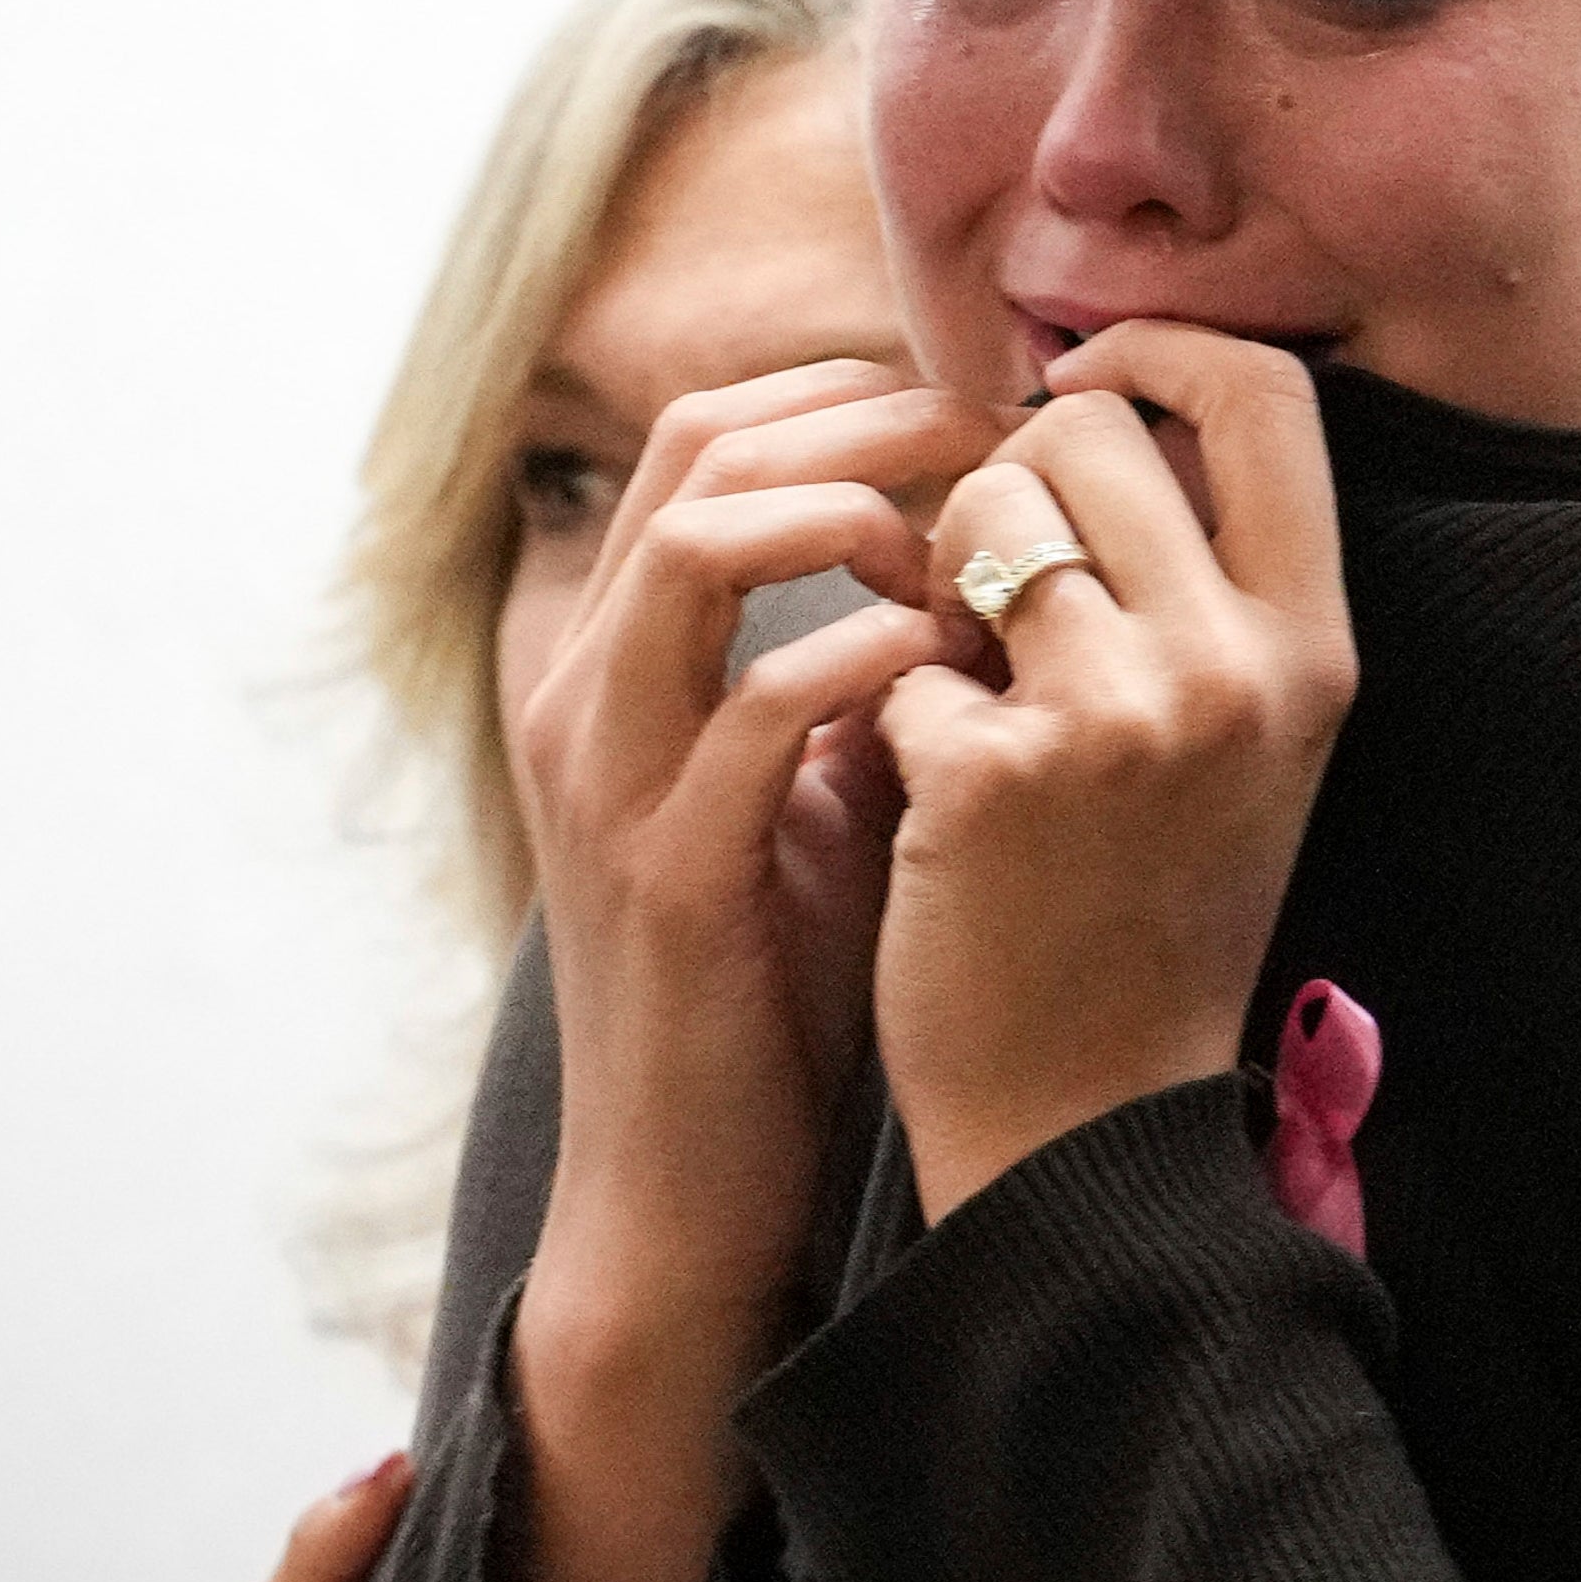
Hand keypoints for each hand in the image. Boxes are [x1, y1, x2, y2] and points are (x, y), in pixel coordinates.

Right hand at [503, 359, 1014, 1581]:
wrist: (690, 1186)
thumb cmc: (775, 978)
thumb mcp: (817, 791)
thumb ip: (864, 674)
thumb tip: (990, 561)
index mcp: (618, 655)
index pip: (706, 437)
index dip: (842, 395)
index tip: (977, 407)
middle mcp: (587, 689)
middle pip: (695, 452)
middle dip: (857, 419)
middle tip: (993, 433)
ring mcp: (612, 776)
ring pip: (692, 545)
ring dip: (847, 515)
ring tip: (959, 543)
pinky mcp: (668, 871)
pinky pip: (756, 710)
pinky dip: (862, 660)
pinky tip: (949, 669)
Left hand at [875, 324, 1355, 1222]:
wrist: (1086, 1124)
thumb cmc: (1145, 909)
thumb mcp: (1242, 735)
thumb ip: (1205, 578)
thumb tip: (1096, 398)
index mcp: (1314, 645)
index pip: (1267, 395)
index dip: (1160, 351)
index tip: (1083, 380)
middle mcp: (1240, 664)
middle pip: (1092, 429)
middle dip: (1011, 485)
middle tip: (996, 604)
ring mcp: (1123, 714)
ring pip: (985, 507)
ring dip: (943, 580)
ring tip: (966, 692)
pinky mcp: (997, 770)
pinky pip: (905, 646)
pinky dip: (895, 714)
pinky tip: (934, 808)